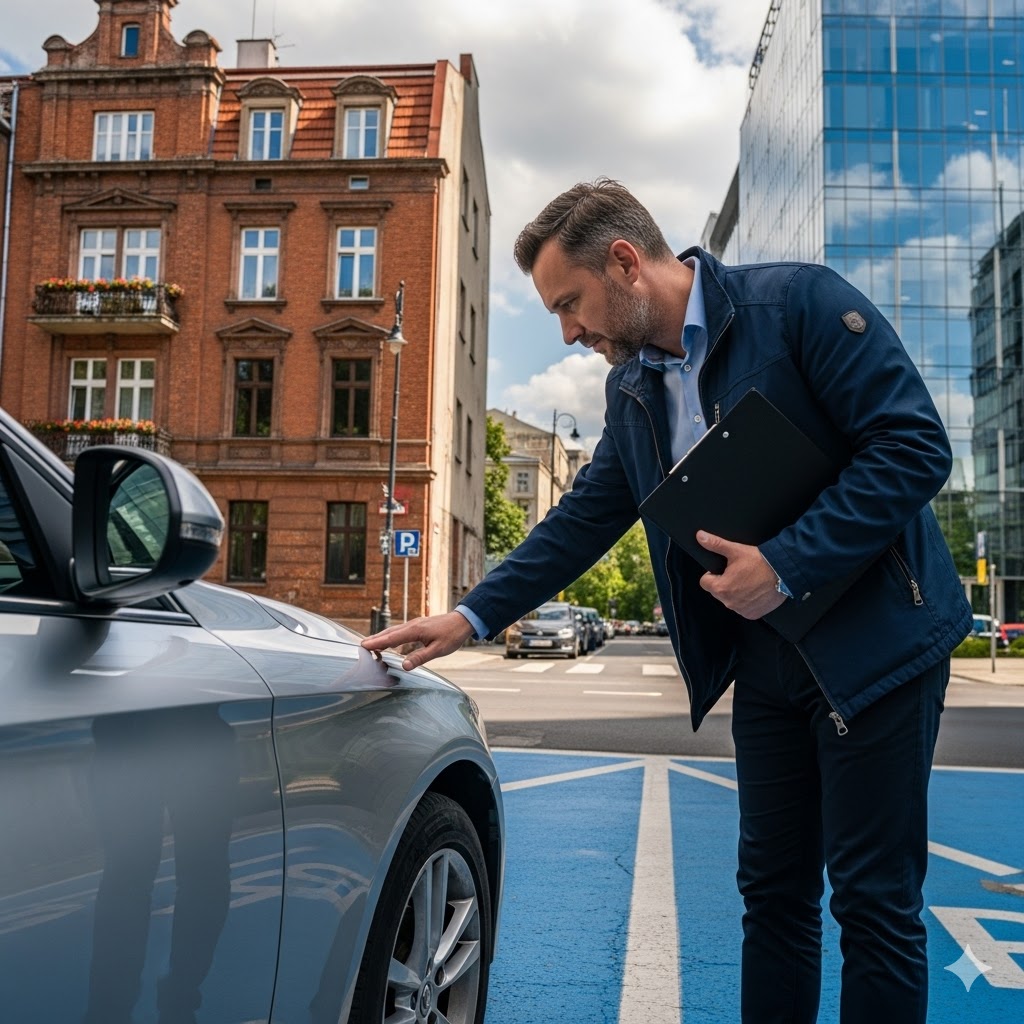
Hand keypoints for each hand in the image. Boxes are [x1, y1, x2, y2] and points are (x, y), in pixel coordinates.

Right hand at [361, 610, 475, 670]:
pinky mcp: (418, 626)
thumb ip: (421, 657)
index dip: (377, 643)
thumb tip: (404, 666)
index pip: (392, 638)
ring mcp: (415, 624)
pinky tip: (389, 641)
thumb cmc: (452, 635)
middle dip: (375, 639)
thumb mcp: (438, 650)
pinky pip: (400, 631)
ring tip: (370, 644)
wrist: (463, 621)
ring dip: (382, 637)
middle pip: (389, 633)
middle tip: (361, 646)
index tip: (363, 646)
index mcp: (416, 631)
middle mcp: (413, 625)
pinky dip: (390, 636)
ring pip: (394, 631)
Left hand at [696, 531, 786, 619]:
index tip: (723, 569)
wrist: (785, 572)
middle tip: (739, 573)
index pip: (705, 582)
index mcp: (721, 588)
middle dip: (724, 583)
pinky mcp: (753, 614)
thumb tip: (701, 537)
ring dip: (736, 592)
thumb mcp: (735, 550)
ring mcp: (741, 610)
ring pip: (730, 600)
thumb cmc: (761, 562)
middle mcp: (729, 602)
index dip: (712, 574)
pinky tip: (755, 590)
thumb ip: (715, 544)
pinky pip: (743, 608)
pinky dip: (747, 600)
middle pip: (718, 591)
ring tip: (749, 580)